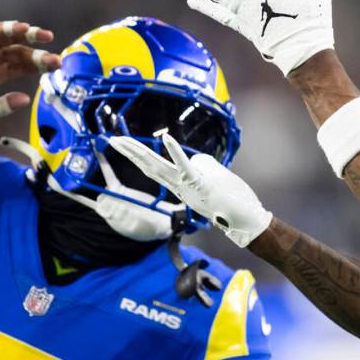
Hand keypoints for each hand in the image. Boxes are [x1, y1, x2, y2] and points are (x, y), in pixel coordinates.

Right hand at [0, 21, 60, 124]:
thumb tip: (25, 100)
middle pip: (22, 51)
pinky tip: (21, 28)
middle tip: (56, 58)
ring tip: (44, 36)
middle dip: (39, 53)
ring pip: (10, 38)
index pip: (25, 65)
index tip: (56, 65)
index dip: (40, 64)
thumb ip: (3, 107)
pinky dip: (7, 28)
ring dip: (28, 34)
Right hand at [107, 133, 272, 247]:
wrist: (246, 221)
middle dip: (131, 153)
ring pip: (159, 167)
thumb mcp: (212, 176)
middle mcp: (180, 187)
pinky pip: (185, 166)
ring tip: (122, 141)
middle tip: (112, 140)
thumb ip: (201, 165)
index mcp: (181, 185)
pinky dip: (175, 152)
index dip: (139, 156)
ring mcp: (188, 186)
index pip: (155, 168)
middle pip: (150, 167)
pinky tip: (166, 138)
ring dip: (140, 152)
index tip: (124, 144)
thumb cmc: (232, 199)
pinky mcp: (200, 184)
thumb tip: (196, 158)